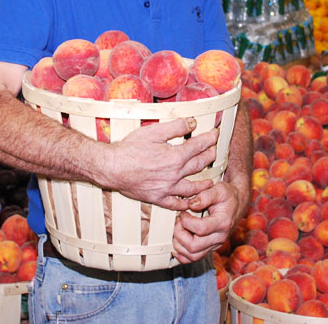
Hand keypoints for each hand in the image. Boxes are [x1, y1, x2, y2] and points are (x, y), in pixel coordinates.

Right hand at [101, 117, 217, 210]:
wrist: (112, 167)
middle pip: (199, 165)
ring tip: (210, 181)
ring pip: (192, 188)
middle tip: (215, 152)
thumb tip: (193, 122)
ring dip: (204, 183)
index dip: (210, 139)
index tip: (215, 135)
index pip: (199, 146)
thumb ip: (176, 126)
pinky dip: (185, 203)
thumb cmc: (130, 148)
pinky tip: (190, 202)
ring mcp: (167, 188)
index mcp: (176, 156)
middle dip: (210, 156)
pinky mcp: (157, 198)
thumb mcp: (154, 131)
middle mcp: (175, 174)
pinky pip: (175, 204)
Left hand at [171, 180, 243, 263]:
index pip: (200, 229)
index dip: (186, 221)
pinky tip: (177, 243)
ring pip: (192, 256)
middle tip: (178, 221)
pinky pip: (194, 258)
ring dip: (179, 244)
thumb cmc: (227, 196)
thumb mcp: (219, 189)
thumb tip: (191, 204)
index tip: (183, 212)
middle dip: (179, 234)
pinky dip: (182, 254)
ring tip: (177, 229)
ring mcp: (214, 245)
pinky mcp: (209, 247)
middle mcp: (219, 237)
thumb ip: (205, 195)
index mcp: (222, 223)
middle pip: (194, 247)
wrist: (237, 204)